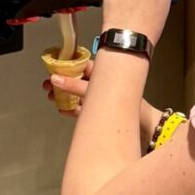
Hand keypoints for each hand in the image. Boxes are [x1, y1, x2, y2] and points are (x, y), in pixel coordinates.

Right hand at [42, 66, 163, 143]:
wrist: (147, 129)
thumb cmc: (131, 105)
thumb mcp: (99, 92)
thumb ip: (77, 87)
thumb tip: (56, 79)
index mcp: (106, 73)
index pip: (83, 65)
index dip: (67, 65)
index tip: (53, 67)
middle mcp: (103, 85)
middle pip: (77, 80)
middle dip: (61, 81)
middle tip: (47, 84)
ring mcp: (100, 100)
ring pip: (77, 95)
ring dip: (63, 96)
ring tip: (50, 97)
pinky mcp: (99, 115)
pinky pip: (81, 110)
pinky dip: (70, 109)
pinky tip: (61, 109)